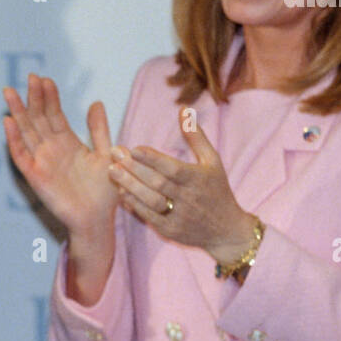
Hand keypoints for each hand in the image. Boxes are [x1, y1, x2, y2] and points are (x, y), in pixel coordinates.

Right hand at [3, 74, 117, 242]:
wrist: (97, 219)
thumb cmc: (104, 191)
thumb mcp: (107, 154)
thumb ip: (99, 129)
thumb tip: (96, 103)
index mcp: (67, 142)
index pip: (54, 114)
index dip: (49, 97)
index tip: (45, 79)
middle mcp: (51, 149)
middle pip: (38, 119)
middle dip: (33, 98)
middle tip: (29, 77)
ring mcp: (41, 161)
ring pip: (26, 132)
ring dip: (18, 113)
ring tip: (10, 93)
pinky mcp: (35, 176)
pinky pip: (21, 155)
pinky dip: (14, 139)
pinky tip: (9, 122)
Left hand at [109, 107, 256, 262]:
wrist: (227, 230)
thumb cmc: (217, 190)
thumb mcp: (213, 161)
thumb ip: (196, 136)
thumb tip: (183, 110)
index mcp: (199, 179)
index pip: (173, 168)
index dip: (153, 158)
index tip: (134, 148)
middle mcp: (189, 198)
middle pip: (158, 182)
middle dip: (134, 168)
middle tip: (114, 153)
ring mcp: (180, 216)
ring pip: (151, 200)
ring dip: (130, 186)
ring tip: (112, 170)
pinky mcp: (171, 231)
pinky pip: (150, 217)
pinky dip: (135, 204)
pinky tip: (121, 191)